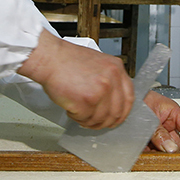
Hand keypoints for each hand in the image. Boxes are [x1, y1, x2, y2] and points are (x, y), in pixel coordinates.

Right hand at [18, 30, 133, 128]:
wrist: (50, 58)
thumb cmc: (67, 60)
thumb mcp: (98, 64)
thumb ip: (109, 80)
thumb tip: (112, 102)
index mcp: (117, 68)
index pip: (129, 98)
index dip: (123, 112)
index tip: (116, 118)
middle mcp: (112, 79)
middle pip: (116, 112)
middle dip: (105, 122)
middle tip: (95, 122)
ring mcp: (100, 91)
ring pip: (100, 119)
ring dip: (88, 120)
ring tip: (78, 112)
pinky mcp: (86, 101)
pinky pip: (85, 119)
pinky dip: (76, 118)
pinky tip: (71, 108)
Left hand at [143, 91, 179, 152]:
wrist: (121, 99)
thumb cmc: (137, 99)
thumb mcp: (149, 115)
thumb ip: (159, 133)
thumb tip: (170, 148)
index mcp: (173, 113)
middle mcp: (168, 124)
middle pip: (176, 144)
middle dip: (169, 148)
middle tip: (156, 144)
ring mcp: (159, 132)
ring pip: (164, 149)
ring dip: (156, 150)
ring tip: (144, 141)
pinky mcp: (148, 140)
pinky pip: (153, 151)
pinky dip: (148, 151)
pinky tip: (141, 146)